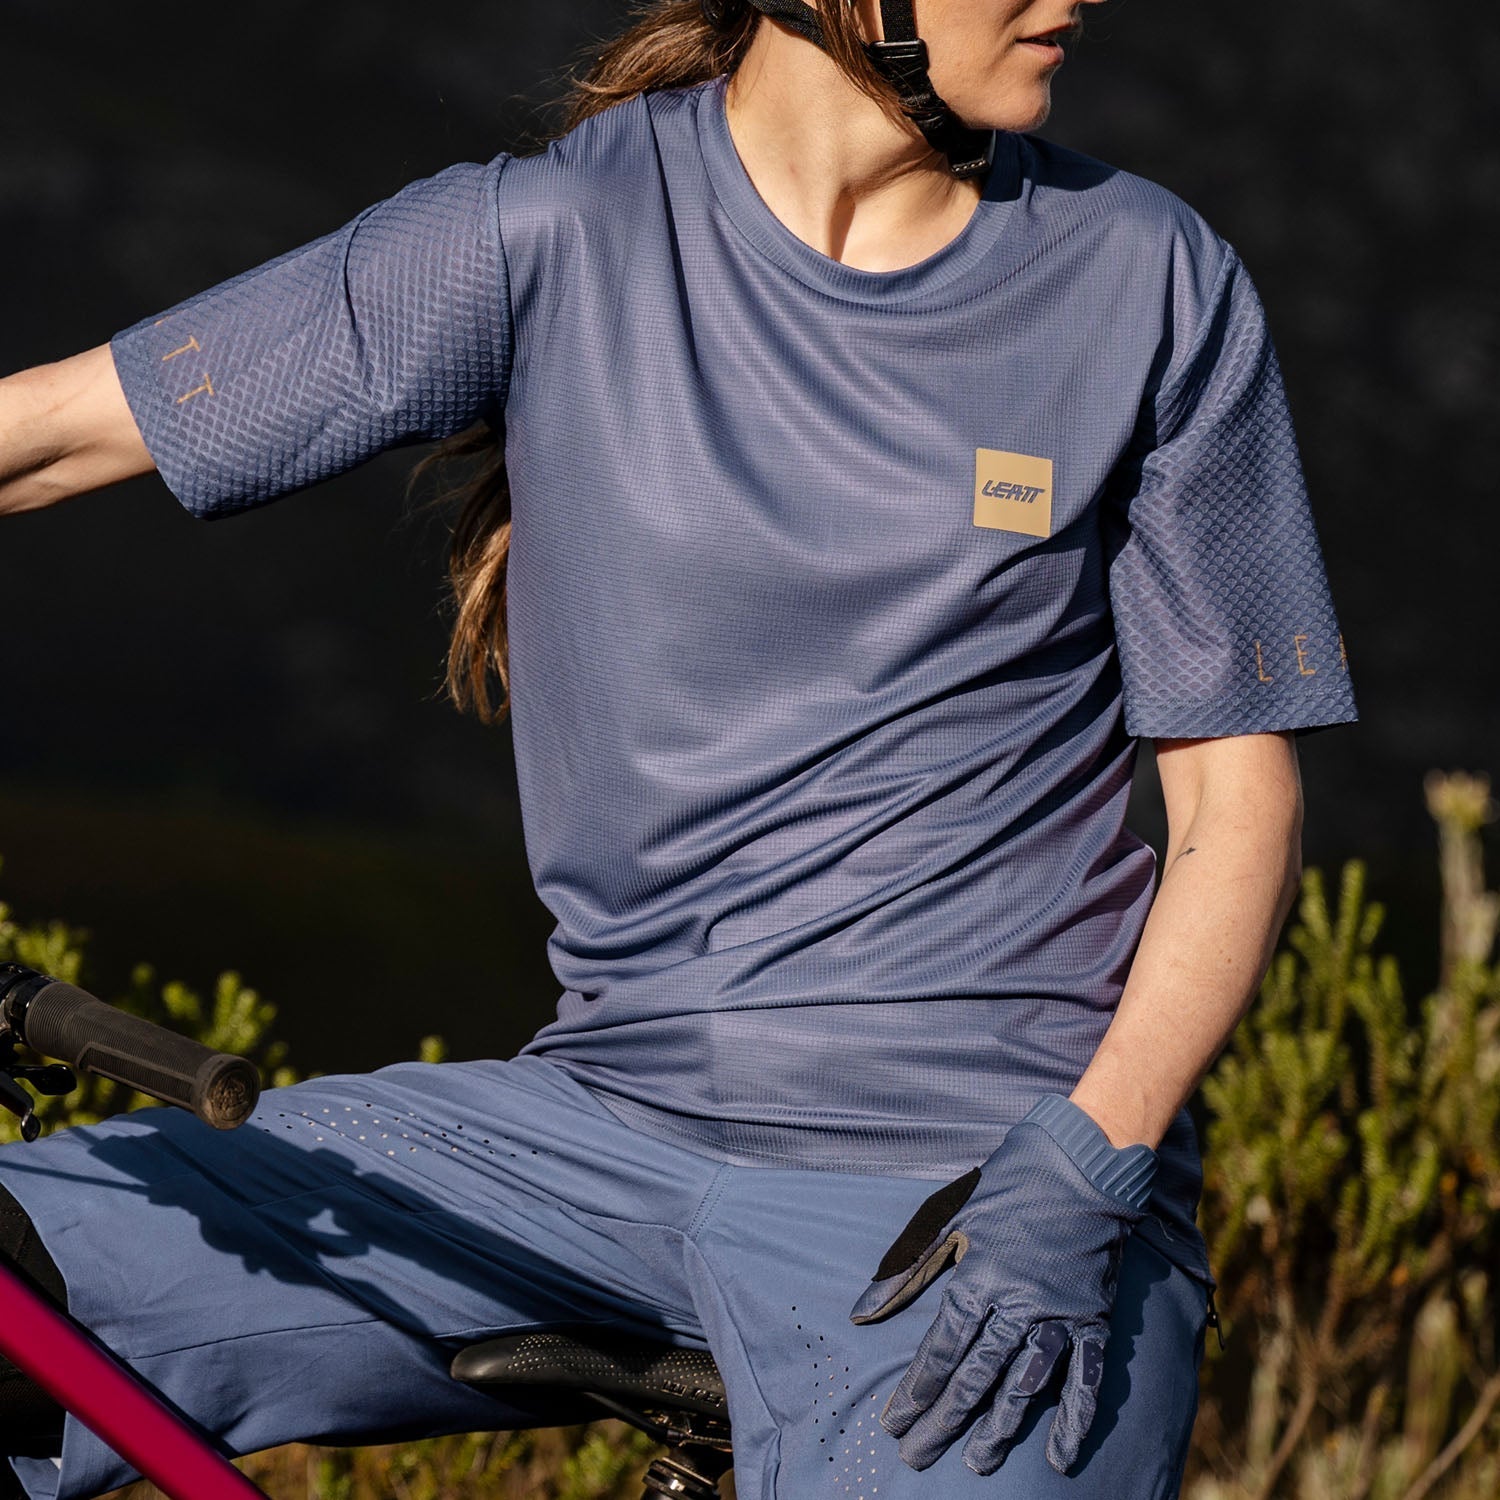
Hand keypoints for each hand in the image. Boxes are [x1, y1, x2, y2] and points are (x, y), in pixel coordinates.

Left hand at [847, 1094, 1155, 1475]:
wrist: (1081, 1165)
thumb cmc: (1009, 1188)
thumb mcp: (950, 1219)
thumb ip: (908, 1271)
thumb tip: (861, 1312)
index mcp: (978, 1279)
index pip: (940, 1349)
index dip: (916, 1389)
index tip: (894, 1422)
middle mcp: (1017, 1305)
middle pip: (974, 1376)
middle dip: (943, 1420)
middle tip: (917, 1457)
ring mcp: (1058, 1315)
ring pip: (1024, 1385)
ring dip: (999, 1428)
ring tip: (976, 1464)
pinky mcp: (1093, 1320)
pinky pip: (1085, 1378)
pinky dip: (1074, 1418)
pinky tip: (1058, 1456)